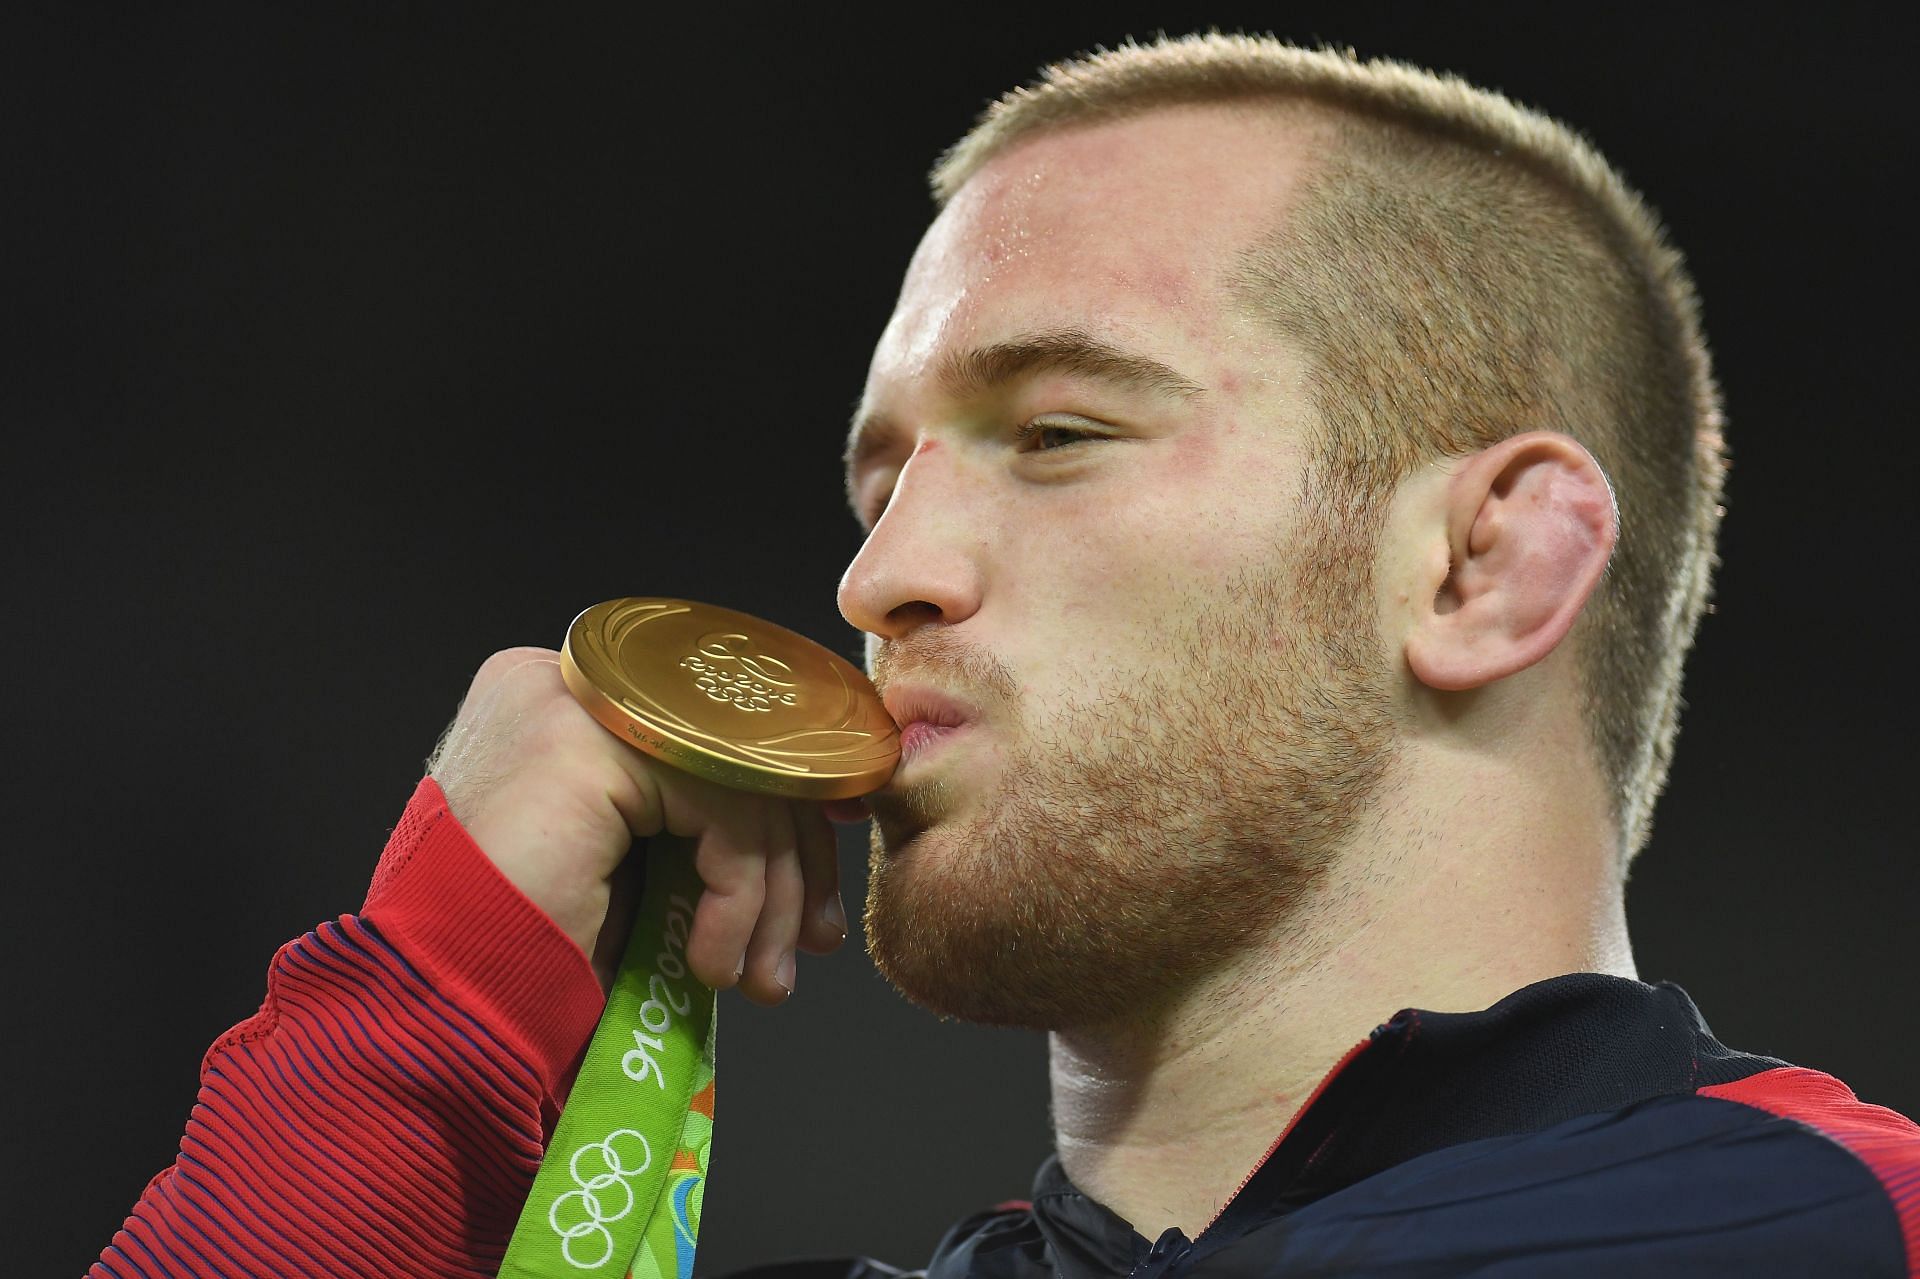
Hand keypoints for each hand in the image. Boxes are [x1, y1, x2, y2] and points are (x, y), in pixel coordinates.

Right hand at [427, 647, 849, 1004]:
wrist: (432, 1014)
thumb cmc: (518, 958)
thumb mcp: (628, 872)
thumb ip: (692, 828)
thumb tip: (811, 833)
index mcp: (568, 703)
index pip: (714, 735)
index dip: (779, 811)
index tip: (808, 896)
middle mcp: (565, 681)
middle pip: (736, 748)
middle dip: (790, 857)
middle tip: (807, 944)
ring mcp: (572, 700)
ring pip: (742, 779)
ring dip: (770, 895)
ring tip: (760, 979)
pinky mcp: (589, 743)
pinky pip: (723, 808)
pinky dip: (739, 896)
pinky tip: (708, 963)